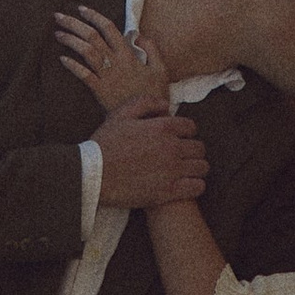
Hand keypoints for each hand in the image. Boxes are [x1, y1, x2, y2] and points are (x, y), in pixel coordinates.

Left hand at [56, 8, 159, 112]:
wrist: (148, 119)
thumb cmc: (155, 94)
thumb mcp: (160, 69)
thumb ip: (151, 48)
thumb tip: (137, 33)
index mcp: (128, 54)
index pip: (109, 28)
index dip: (94, 16)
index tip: (81, 9)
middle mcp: (115, 62)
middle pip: (92, 36)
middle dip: (74, 24)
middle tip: (58, 16)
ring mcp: (107, 76)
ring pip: (85, 52)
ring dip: (70, 40)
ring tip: (58, 33)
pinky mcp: (100, 91)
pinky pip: (83, 75)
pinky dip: (72, 66)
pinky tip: (62, 59)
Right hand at [94, 107, 208, 207]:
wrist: (92, 174)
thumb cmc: (105, 144)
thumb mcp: (121, 114)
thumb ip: (146, 103)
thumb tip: (167, 106)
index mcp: (162, 128)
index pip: (191, 127)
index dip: (186, 132)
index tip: (178, 138)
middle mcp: (171, 148)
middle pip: (199, 148)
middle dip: (192, 150)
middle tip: (181, 155)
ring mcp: (172, 171)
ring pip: (202, 167)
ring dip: (196, 167)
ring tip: (184, 170)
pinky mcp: (168, 192)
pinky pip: (198, 187)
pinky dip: (195, 185)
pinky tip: (184, 184)